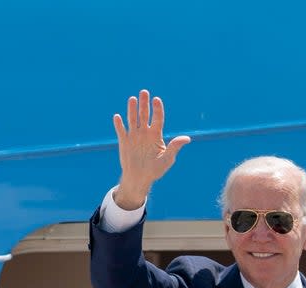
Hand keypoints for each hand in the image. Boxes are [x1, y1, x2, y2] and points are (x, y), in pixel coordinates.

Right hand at [112, 89, 189, 209]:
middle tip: (144, 92)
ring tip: (132, 99)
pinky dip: (119, 124)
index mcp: (156, 135)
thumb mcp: (167, 159)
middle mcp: (145, 132)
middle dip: (144, 104)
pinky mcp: (124, 142)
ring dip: (132, 109)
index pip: (157, 118)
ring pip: (132, 119)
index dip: (157, 109)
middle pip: (144, 115)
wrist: (139, 179)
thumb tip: (187, 138)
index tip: (156, 99)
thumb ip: (175, 147)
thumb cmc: (155, 170)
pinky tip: (117, 117)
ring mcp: (134, 136)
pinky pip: (121, 131)